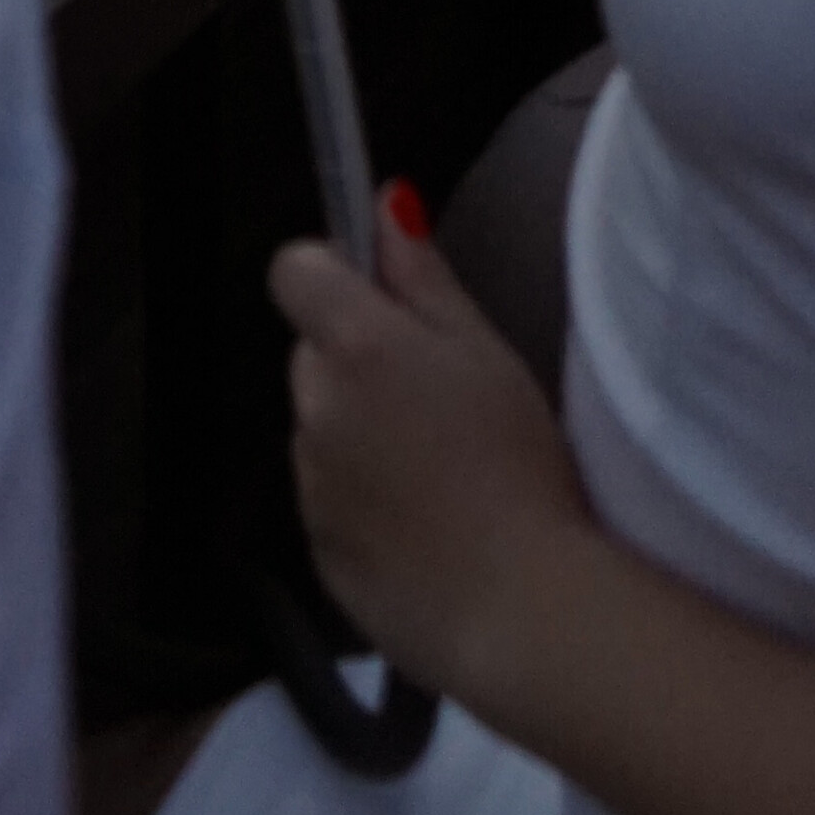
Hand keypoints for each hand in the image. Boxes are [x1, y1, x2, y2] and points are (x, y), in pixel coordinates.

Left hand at [273, 201, 606, 714]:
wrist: (520, 611)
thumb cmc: (518, 465)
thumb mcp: (486, 352)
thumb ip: (423, 275)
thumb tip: (383, 202)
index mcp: (353, 346)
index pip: (295, 269)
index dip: (334, 274)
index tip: (384, 301)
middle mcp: (313, 408)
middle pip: (314, 355)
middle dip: (357, 363)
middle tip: (436, 399)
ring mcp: (308, 486)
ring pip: (322, 429)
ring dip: (358, 434)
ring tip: (439, 474)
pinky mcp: (316, 553)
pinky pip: (329, 500)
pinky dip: (363, 502)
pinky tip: (425, 529)